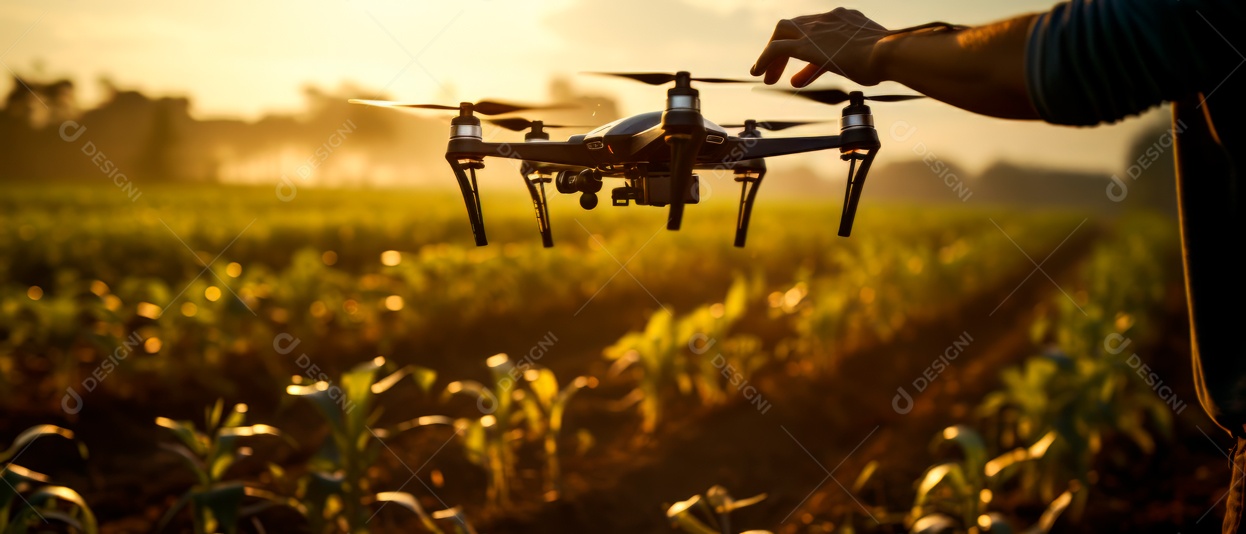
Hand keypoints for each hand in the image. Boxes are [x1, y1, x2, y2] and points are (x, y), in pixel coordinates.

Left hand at [750, 8, 890, 86]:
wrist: (888, 53)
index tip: (807, 68)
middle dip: (786, 49)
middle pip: (797, 27)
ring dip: (773, 55)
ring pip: (782, 33)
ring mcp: (816, 29)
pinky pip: (776, 48)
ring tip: (766, 75)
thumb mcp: (869, 57)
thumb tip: (847, 72)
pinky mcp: (805, 44)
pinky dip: (765, 59)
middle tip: (779, 72)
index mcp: (847, 18)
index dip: (809, 49)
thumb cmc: (887, 59)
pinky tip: (759, 72)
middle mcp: (829, 18)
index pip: (820, 30)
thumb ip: (855, 61)